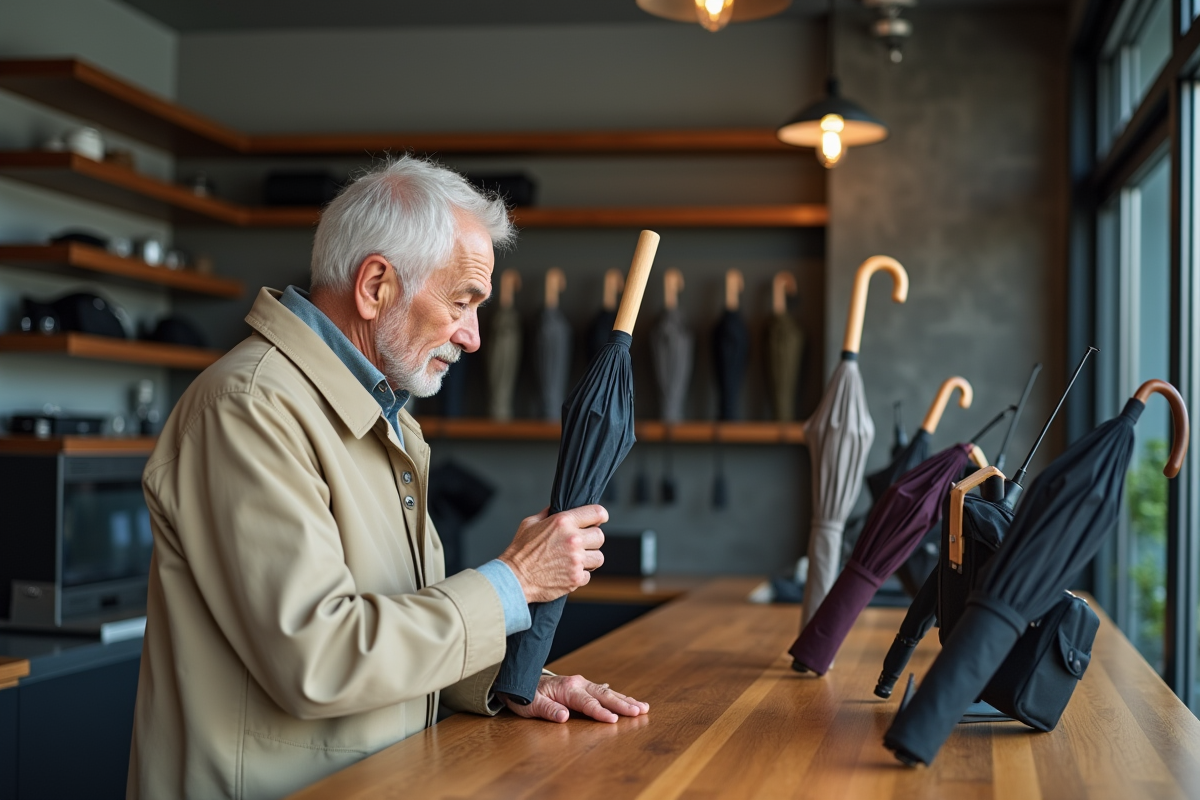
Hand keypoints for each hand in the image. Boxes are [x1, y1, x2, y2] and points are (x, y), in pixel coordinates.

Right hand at [498, 506, 607, 603]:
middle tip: (581, 544)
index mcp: (563, 522)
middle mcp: (573, 540)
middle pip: (600, 536)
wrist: (514, 578)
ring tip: (575, 559)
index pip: (597, 513)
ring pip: (599, 557)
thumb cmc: (520, 551)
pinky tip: (567, 572)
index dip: (600, 516)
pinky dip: (580, 575)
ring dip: (589, 559)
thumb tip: (557, 508)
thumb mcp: (530, 523)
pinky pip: (589, 575)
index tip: (599, 520)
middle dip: (592, 540)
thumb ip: (548, 513)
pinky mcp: (576, 578)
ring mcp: (576, 560)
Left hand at [503, 674, 648, 723]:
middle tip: (640, 711)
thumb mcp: (530, 704)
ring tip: (643, 707)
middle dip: (623, 704)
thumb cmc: (524, 695)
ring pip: (607, 692)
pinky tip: (628, 700)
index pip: (587, 702)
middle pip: (604, 695)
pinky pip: (603, 692)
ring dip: (625, 700)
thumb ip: (547, 710)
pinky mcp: (582, 687)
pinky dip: (617, 697)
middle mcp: (577, 683)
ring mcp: (581, 684)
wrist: (519, 680)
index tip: (614, 720)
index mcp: (567, 688)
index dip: (601, 712)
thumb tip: (564, 716)